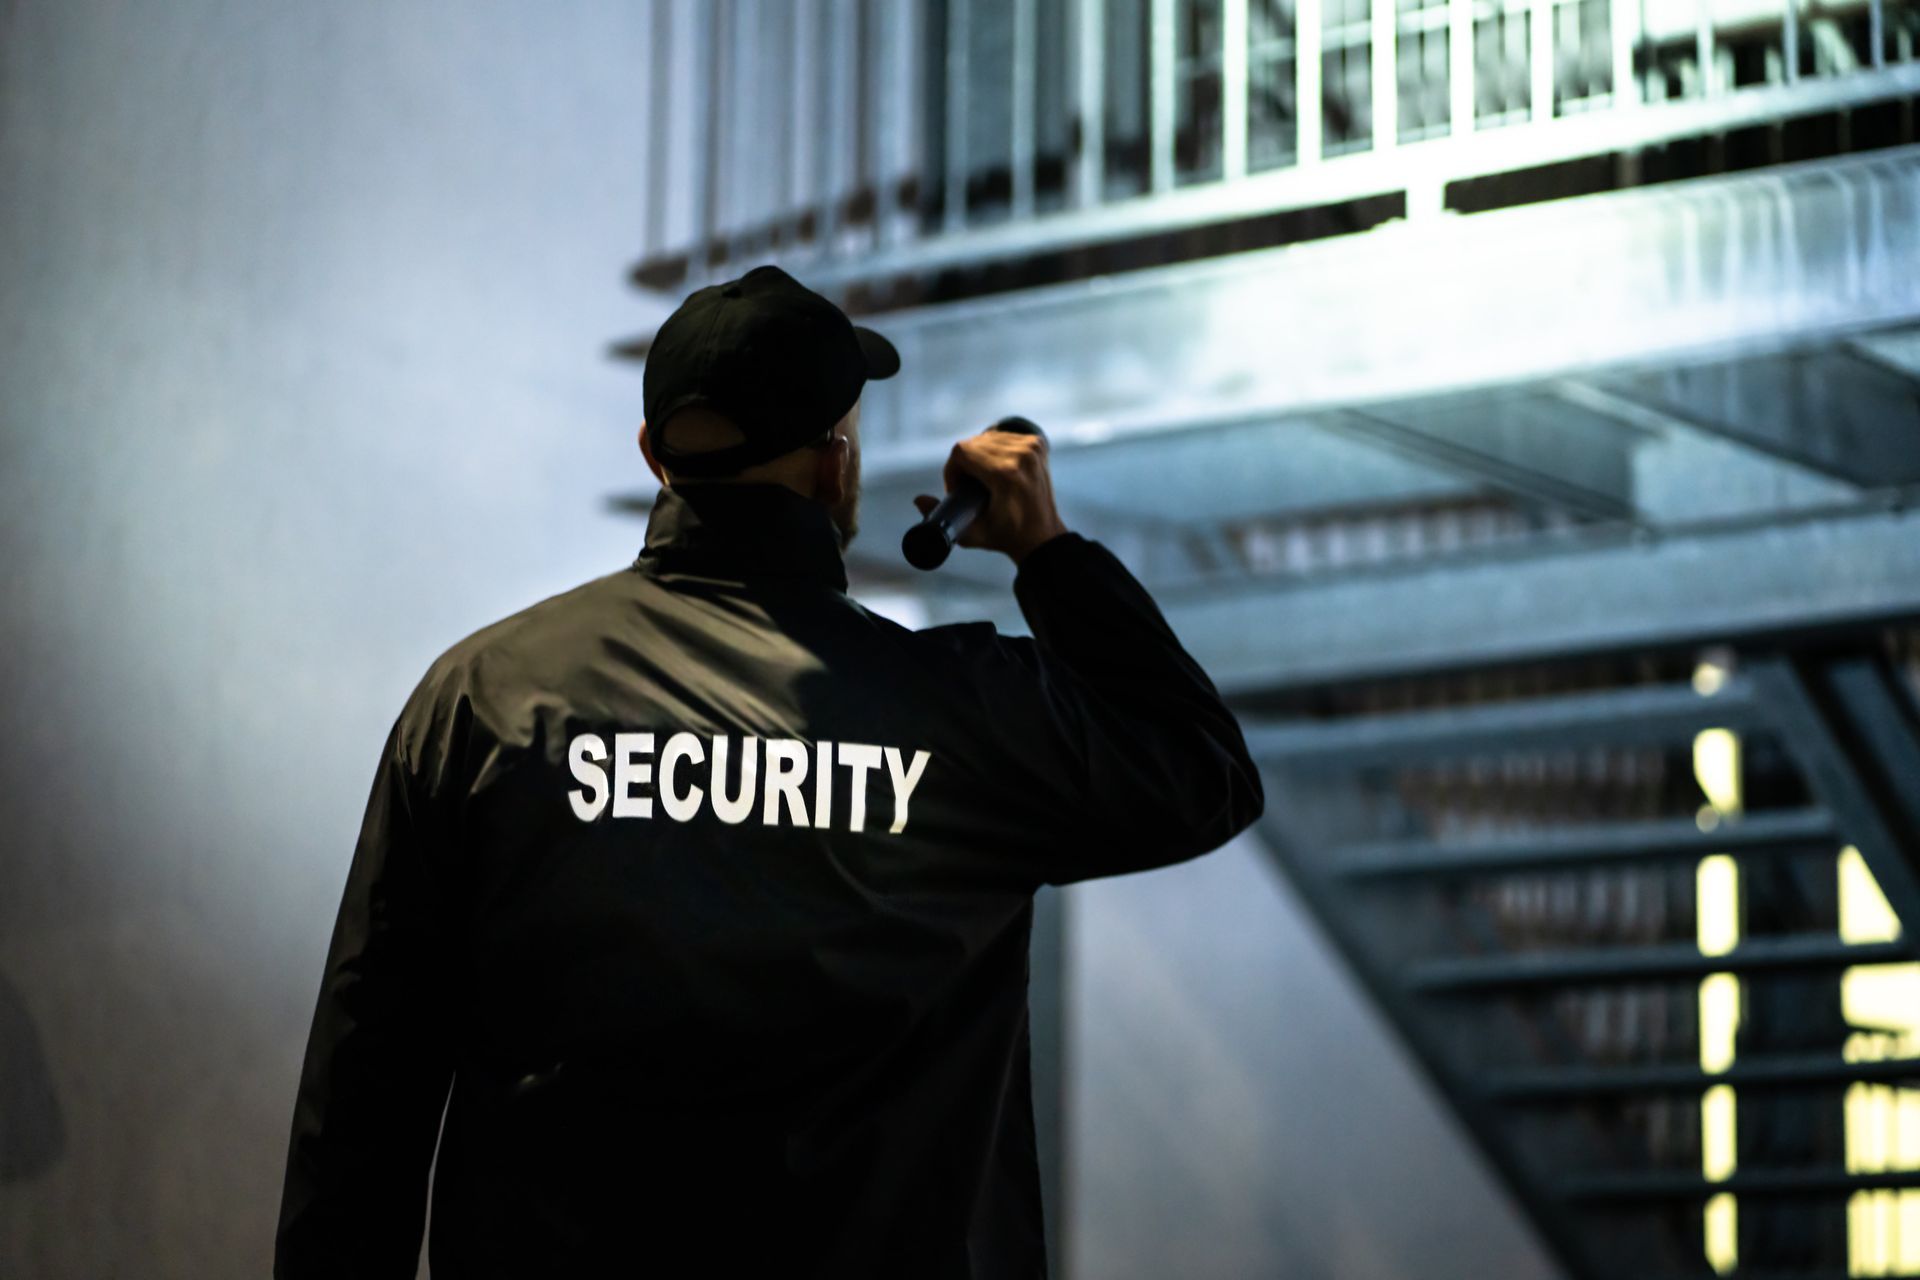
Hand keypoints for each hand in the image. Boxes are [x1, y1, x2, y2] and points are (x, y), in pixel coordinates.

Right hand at [914, 427, 1069, 564]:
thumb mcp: (970, 534)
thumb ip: (939, 518)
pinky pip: (1002, 436)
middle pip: (972, 443)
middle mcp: (1022, 455)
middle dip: (963, 464)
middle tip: (970, 488)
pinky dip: (994, 450)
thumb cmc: (1005, 537)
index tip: (958, 490)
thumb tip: (918, 500)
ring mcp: (1033, 447)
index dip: (952, 470)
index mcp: (1006, 474)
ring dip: (978, 456)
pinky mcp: (1038, 443)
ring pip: (986, 437)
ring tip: (983, 481)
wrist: (1041, 536)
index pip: (962, 451)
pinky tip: (997, 470)